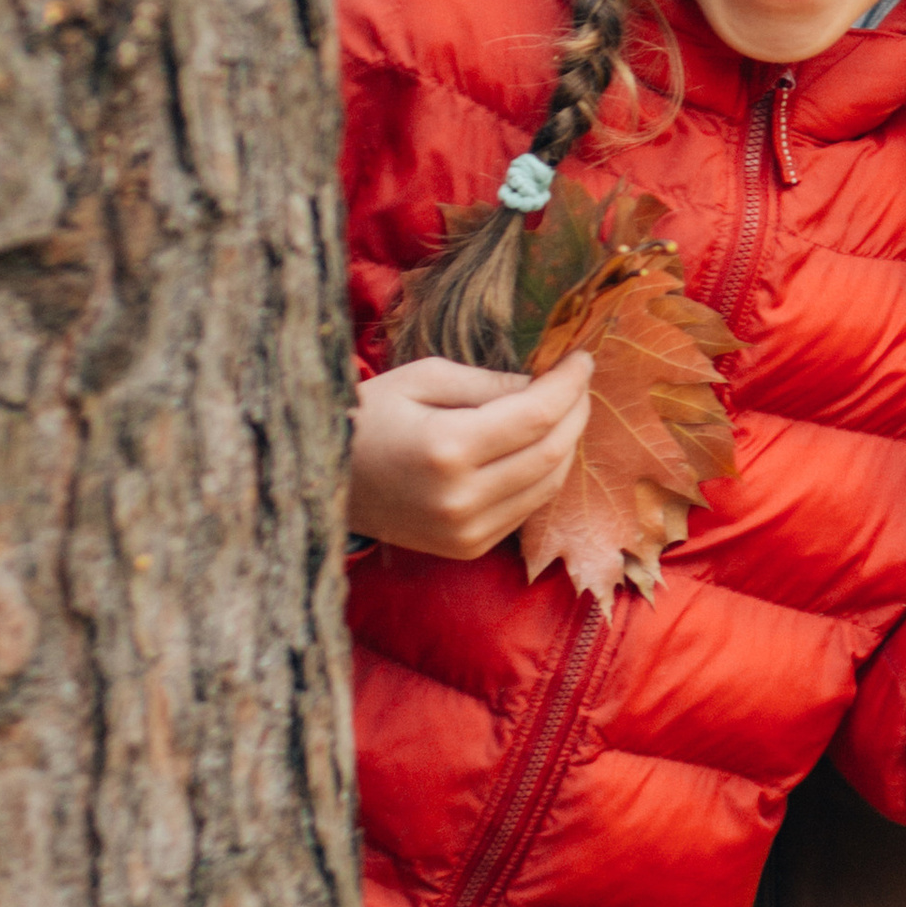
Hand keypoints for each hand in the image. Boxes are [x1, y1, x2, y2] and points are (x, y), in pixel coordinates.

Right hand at [348, 353, 593, 558]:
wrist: (323, 481)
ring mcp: (466, 532)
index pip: (538, 415)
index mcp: (448, 448)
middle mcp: (462, 499)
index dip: (570, 383)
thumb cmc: (369, 416)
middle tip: (579, 380)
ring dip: (567, 444)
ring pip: (548, 485)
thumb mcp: (423, 377)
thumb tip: (543, 382)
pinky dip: (544, 475)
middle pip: (552, 452)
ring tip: (565, 408)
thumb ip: (488, 382)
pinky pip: (527, 509)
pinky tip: (539, 445)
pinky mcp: (466, 549)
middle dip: (576, 410)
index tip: (582, 357)